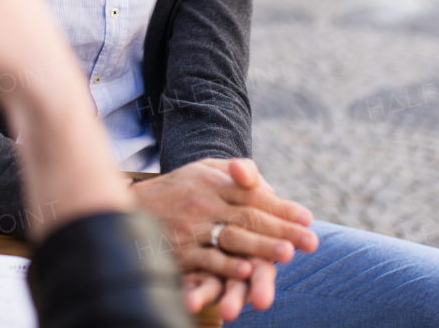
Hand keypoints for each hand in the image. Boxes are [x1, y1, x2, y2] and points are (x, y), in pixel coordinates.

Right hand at [132, 158, 315, 318]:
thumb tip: (266, 183)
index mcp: (213, 181)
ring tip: (286, 254)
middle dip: (281, 230)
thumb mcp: (204, 169)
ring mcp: (190, 227)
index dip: (281, 207)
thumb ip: (236, 172)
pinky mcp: (179, 250)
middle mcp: (204, 201)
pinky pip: (207, 258)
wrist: (129, 206)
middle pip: (248, 216)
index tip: (307, 219)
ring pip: (231, 237)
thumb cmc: (179, 188)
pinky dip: (227, 265)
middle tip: (310, 241)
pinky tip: (248, 269)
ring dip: (260, 247)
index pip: (253, 194)